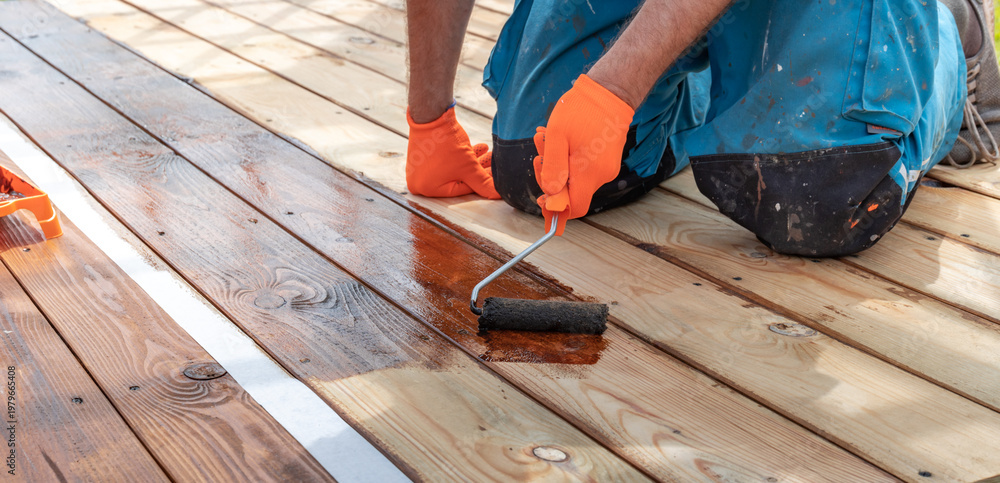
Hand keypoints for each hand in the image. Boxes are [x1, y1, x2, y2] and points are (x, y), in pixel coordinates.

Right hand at [406, 106, 499, 198]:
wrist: (430, 115)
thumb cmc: (446, 143)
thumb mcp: (469, 167)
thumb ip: (483, 183)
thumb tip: (498, 195)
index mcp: (426, 189)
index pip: (461, 189)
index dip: (481, 181)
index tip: (495, 175)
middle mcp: (419, 182)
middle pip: (457, 179)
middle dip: (477, 169)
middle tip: (492, 162)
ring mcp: (418, 169)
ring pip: (452, 169)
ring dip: (471, 161)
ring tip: (488, 153)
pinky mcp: (421, 156)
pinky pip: (444, 161)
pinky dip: (459, 156)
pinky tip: (478, 149)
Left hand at [533, 75, 633, 234]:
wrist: (610, 92)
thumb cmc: (581, 110)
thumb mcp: (556, 137)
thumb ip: (552, 168)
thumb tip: (550, 193)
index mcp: (589, 173)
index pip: (575, 208)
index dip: (557, 208)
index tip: (542, 197)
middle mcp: (602, 175)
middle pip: (573, 192)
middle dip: (551, 175)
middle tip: (540, 149)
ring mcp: (607, 167)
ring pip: (577, 177)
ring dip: (558, 162)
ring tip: (547, 136)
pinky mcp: (607, 159)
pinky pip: (585, 167)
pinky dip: (569, 157)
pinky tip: (561, 136)